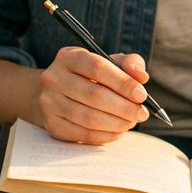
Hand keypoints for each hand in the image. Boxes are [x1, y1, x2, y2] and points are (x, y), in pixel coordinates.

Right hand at [36, 47, 151, 143]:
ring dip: (116, 123)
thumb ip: (130, 64)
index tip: (142, 95)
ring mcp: (49, 103)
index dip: (123, 83)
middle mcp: (54, 78)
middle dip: (124, 107)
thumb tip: (142, 77)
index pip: (98, 67)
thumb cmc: (92, 76)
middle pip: (94, 95)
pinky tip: (118, 131)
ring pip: (89, 118)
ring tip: (132, 122)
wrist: (58, 93)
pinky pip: (82, 134)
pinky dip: (105, 135)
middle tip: (142, 114)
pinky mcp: (52, 125)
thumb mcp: (110, 62)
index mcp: (69, 57)